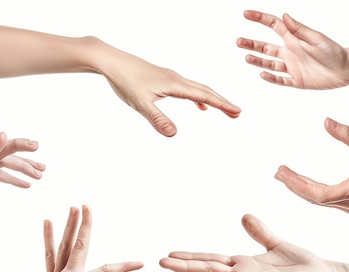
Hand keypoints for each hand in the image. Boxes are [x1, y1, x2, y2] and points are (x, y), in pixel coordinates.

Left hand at [13, 206, 142, 271]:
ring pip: (66, 244)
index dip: (124, 268)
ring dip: (71, 226)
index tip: (140, 263)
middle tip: (88, 206)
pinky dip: (49, 237)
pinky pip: (50, 252)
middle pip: (79, 246)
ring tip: (75, 207)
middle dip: (85, 225)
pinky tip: (47, 221)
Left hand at [101, 46, 240, 136]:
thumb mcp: (140, 103)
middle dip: (222, 102)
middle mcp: (176, 79)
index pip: (204, 95)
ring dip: (212, 100)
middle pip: (206, 90)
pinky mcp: (163, 78)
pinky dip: (197, 97)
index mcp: (174, 84)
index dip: (222, 104)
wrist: (111, 61)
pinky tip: (198, 106)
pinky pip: (187, 89)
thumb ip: (158, 119)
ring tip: (224, 110)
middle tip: (237, 114)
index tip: (237, 112)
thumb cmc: (124, 81)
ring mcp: (170, 77)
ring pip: (197, 88)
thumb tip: (174, 134)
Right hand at [160, 214, 333, 271]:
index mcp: (242, 264)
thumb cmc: (298, 263)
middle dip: (184, 268)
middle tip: (159, 264)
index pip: (210, 259)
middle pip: (207, 270)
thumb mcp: (274, 243)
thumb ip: (259, 232)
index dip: (190, 257)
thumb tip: (244, 216)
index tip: (169, 255)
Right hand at [237, 10, 348, 88]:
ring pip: (269, 63)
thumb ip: (300, 29)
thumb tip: (284, 16)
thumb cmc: (334, 51)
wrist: (346, 70)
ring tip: (246, 57)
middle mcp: (289, 52)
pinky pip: (280, 80)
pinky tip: (262, 74)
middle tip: (238, 41)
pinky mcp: (296, 81)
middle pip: (265, 47)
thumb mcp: (317, 38)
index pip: (273, 25)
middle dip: (251, 43)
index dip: (259, 19)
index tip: (246, 14)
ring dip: (257, 61)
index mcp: (294, 38)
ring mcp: (291, 67)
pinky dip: (271, 78)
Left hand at [274, 118, 348, 212]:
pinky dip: (307, 189)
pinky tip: (295, 180)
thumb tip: (326, 121)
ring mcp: (347, 205)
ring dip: (298, 188)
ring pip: (316, 200)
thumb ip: (347, 134)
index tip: (284, 174)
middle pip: (314, 198)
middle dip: (294, 185)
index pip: (320, 195)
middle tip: (278, 172)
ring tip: (282, 175)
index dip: (299, 185)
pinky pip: (321, 199)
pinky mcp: (345, 203)